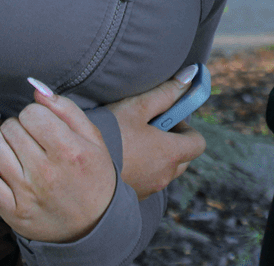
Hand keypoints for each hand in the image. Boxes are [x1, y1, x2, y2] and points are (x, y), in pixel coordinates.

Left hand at [0, 82, 115, 242]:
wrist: (91, 222)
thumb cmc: (94, 174)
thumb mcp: (93, 138)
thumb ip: (66, 110)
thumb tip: (38, 91)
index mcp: (70, 150)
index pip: (32, 113)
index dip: (36, 114)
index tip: (43, 123)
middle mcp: (46, 171)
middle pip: (11, 128)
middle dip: (19, 127)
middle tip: (32, 138)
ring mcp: (25, 193)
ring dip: (4, 144)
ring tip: (18, 150)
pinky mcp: (10, 210)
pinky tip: (8, 166)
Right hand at [109, 70, 206, 199]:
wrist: (76, 168)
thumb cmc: (110, 135)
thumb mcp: (138, 107)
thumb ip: (168, 92)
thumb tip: (192, 74)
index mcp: (170, 154)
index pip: (198, 143)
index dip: (187, 128)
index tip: (169, 120)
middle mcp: (163, 176)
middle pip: (183, 158)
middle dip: (173, 143)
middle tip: (151, 130)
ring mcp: (147, 190)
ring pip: (164, 171)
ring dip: (157, 158)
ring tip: (134, 143)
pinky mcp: (131, 198)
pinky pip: (147, 182)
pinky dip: (143, 171)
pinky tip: (123, 159)